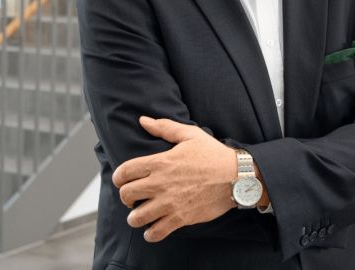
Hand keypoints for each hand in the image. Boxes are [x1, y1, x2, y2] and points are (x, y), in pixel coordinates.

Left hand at [112, 116, 237, 241]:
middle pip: (126, 195)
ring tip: (140, 215)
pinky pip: (156, 232)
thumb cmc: (213, 154)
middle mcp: (161, 183)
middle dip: (125, 197)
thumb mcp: (189, 134)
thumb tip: (143, 120)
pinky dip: (150, 234)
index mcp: (160, 162)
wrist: (236, 177)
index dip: (118, 177)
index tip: (121, 181)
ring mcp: (170, 203)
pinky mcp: (180, 218)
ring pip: (137, 217)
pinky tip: (152, 229)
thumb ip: (164, 127)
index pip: (125, 171)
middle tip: (132, 198)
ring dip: (135, 218)